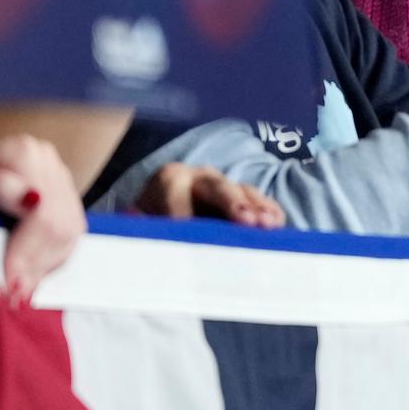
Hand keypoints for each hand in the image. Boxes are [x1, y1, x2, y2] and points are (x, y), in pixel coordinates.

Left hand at [136, 162, 286, 229]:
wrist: (165, 218)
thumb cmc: (152, 225)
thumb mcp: (139, 223)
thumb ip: (136, 223)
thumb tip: (131, 216)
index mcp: (168, 179)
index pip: (174, 190)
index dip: (182, 211)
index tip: (190, 232)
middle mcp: (199, 177)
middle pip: (217, 186)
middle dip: (231, 204)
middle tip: (246, 222)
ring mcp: (226, 187)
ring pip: (243, 192)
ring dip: (257, 209)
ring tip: (268, 225)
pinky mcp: (244, 200)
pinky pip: (260, 202)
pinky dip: (269, 212)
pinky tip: (277, 225)